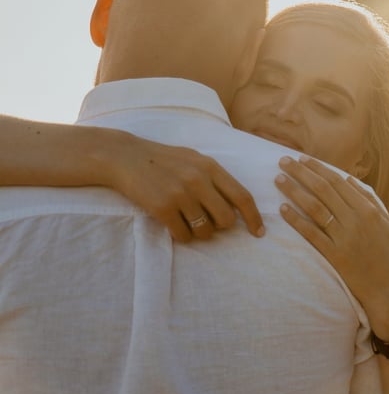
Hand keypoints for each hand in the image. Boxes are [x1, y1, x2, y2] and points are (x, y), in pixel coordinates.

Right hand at [109, 134, 263, 242]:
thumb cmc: (164, 160)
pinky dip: (182, 236)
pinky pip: (184, 235)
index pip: (242, 196)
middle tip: (208, 222)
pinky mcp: (162, 208)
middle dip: (221, 226)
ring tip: (187, 222)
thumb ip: (215, 178)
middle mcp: (199, 180)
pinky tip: (175, 226)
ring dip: (200, 233)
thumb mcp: (194, 160)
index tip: (258, 232)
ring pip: (205, 231)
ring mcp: (180, 194)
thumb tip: (238, 205)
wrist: (125, 157)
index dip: (253, 217)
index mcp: (210, 167)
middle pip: (227, 219)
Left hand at [275, 155, 388, 332]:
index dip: (318, 169)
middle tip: (283, 161)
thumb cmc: (388, 254)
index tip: (302, 159)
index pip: (337, 182)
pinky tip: (282, 208)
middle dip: (301, 172)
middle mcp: (355, 220)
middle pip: (323, 189)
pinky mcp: (334, 255)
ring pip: (314, 208)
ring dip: (294, 191)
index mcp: (368, 210)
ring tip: (278, 180)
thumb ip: (369, 200)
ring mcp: (344, 238)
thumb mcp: (386, 223)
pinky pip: (311, 233)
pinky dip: (296, 220)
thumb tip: (350, 179)